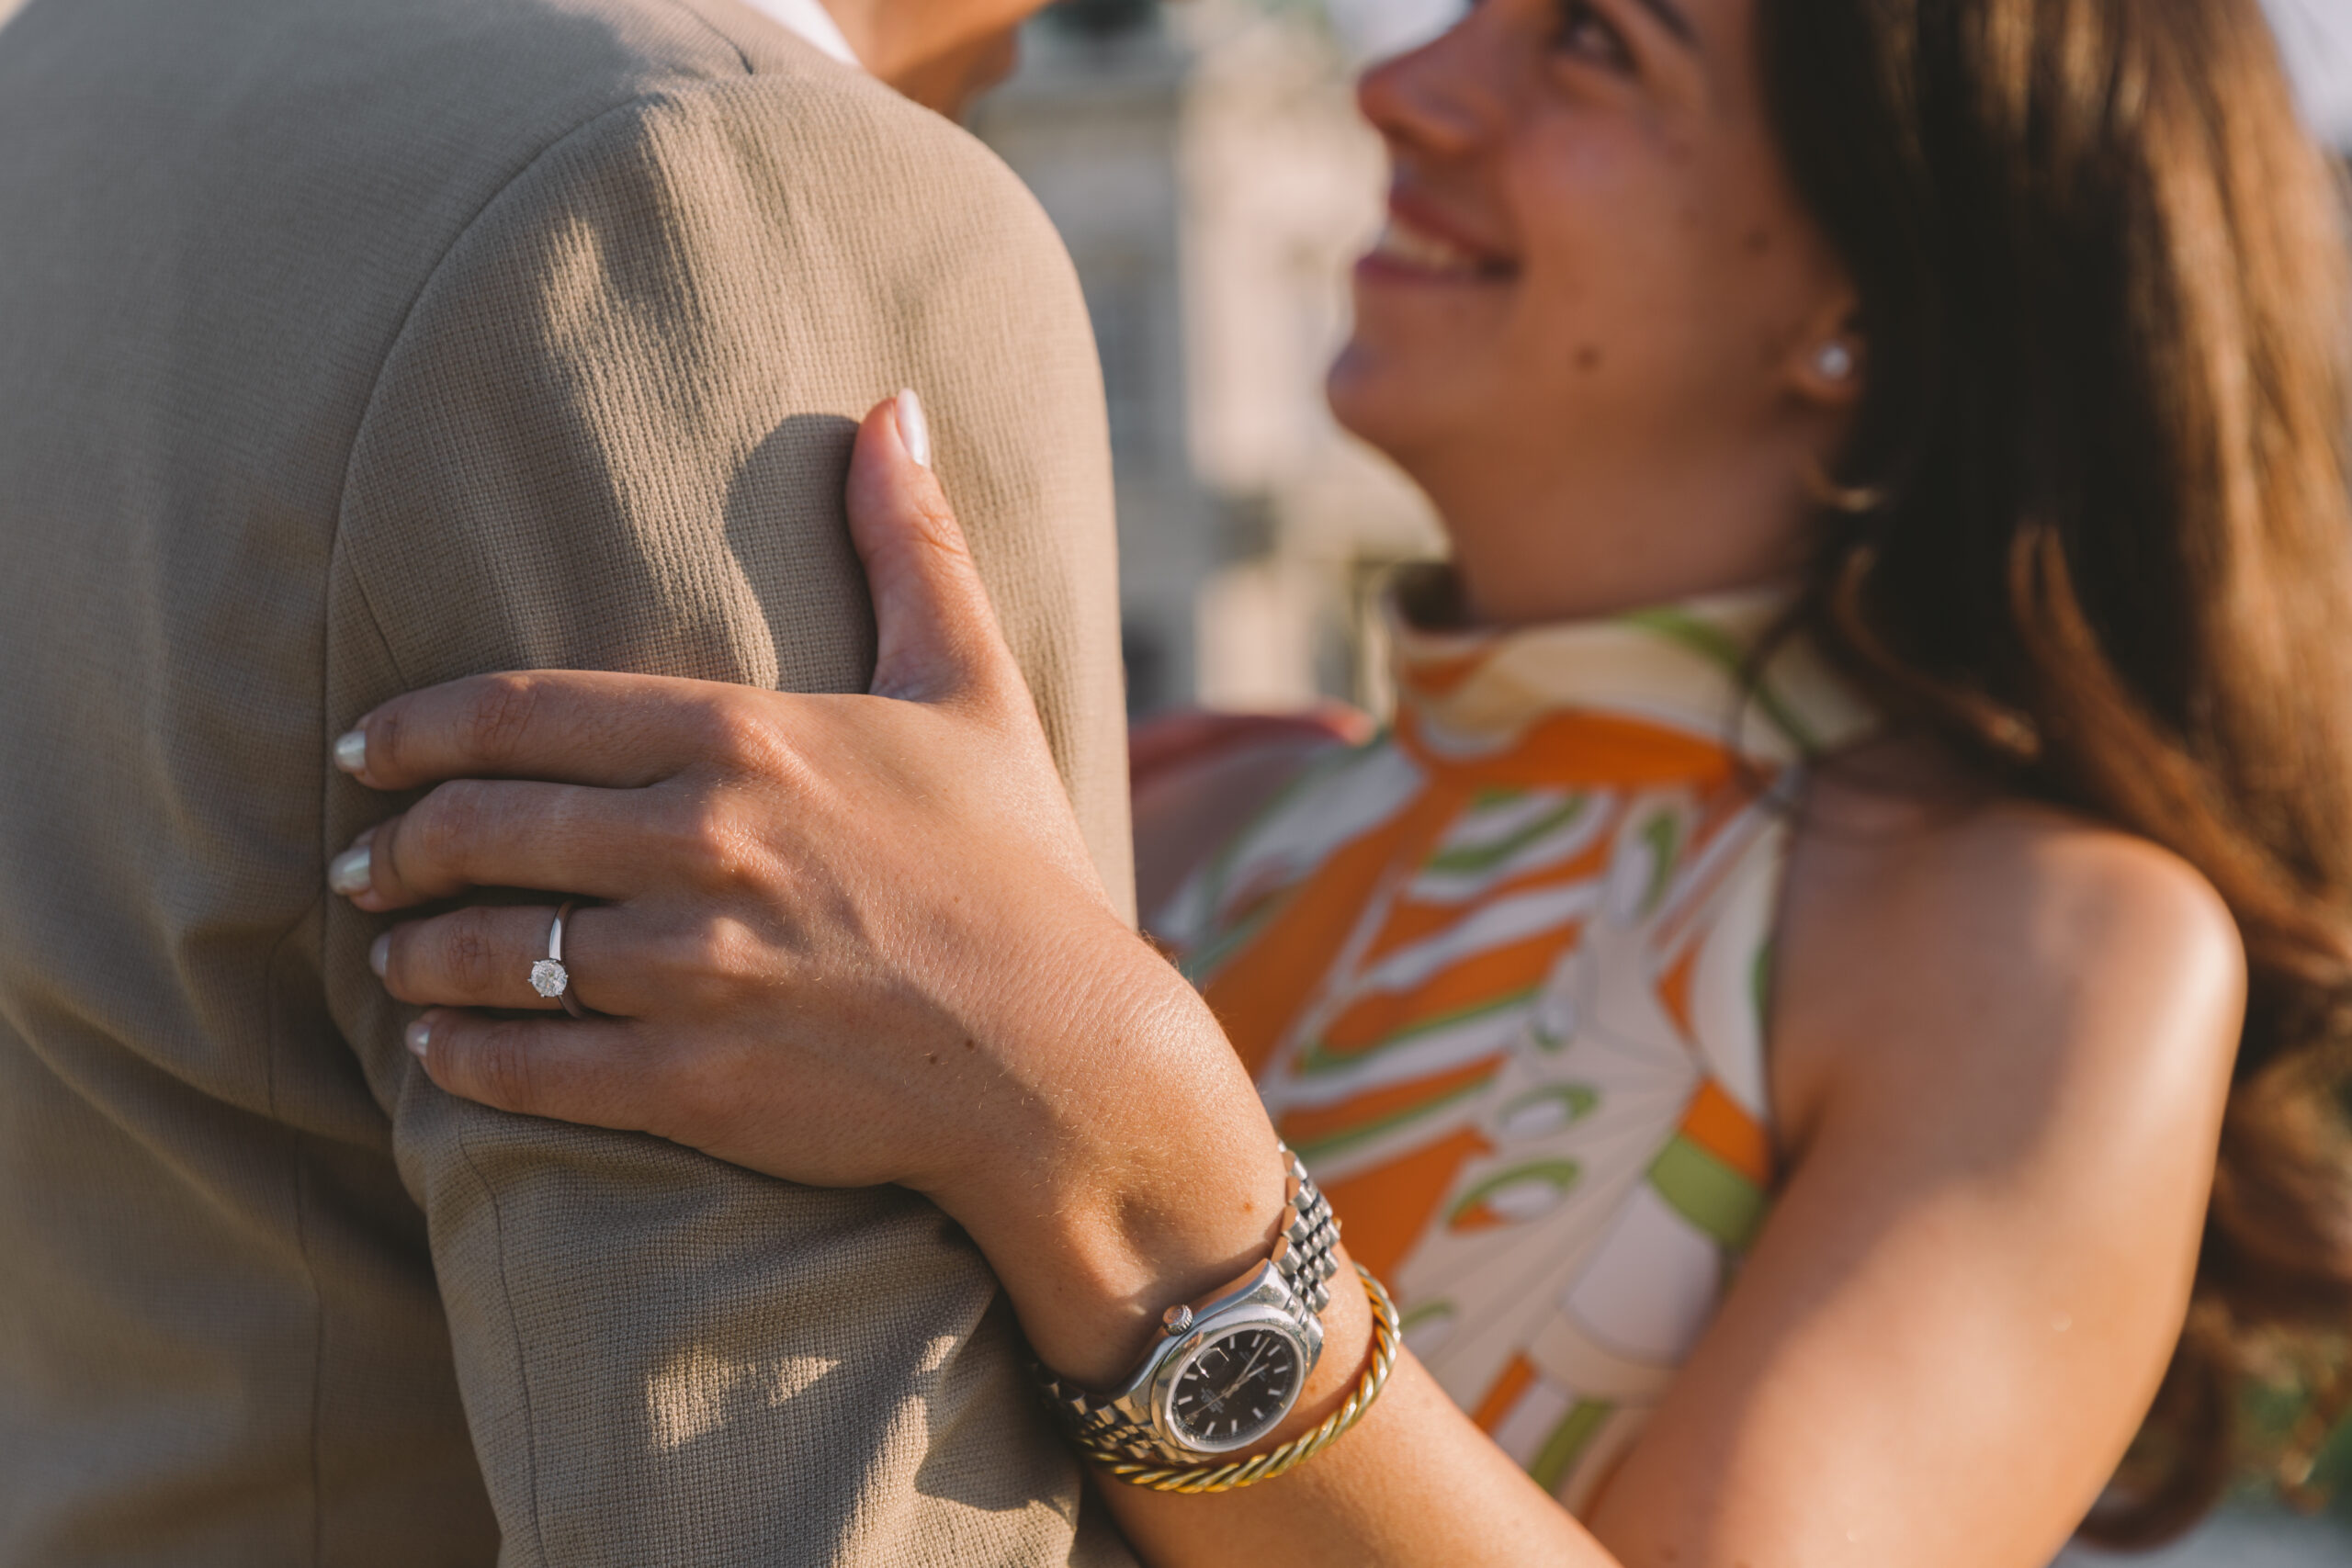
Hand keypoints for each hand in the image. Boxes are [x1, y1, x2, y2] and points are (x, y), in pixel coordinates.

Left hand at [328, 394, 1287, 1384]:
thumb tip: (894, 406)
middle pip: (484, 829)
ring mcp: (690, 968)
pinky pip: (530, 1067)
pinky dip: (464, 1058)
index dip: (418, 731)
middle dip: (399, 845)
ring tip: (393, 955)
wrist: (1069, 1057)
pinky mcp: (694, 1081)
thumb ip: (911, 545)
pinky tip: (442, 1053)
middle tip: (364, 862)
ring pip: (490, 951)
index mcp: (747, 737)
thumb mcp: (971, 688)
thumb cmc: (1019, 868)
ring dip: (418, 953)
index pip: (522, 714)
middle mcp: (699, 843)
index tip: (365, 750)